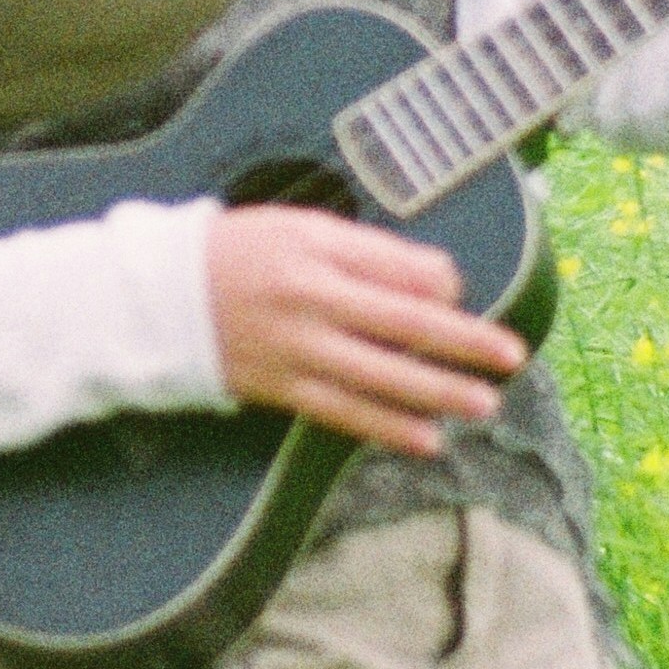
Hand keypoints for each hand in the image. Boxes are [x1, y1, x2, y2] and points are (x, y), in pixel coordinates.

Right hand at [205, 206, 526, 454]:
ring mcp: (295, 349)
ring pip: (380, 377)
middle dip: (464, 343)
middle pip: (404, 325)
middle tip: (511, 356)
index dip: (444, 287)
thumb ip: (370, 254)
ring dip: (438, 393)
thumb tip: (439, 283)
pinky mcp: (280, 388)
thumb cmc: (238, 254)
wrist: (156, 299)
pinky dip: (387, 428)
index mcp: (318, 250)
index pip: (399, 270)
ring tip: (485, 404)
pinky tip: (426, 439)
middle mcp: (310, 300)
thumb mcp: (301, 229)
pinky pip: (343, 412)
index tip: (466, 298)